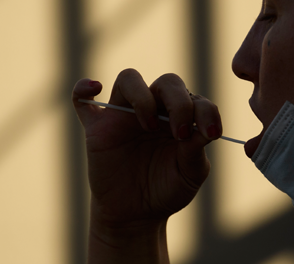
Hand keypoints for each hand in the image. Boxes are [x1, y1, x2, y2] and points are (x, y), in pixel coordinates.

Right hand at [72, 69, 220, 227]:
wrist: (137, 214)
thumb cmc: (167, 189)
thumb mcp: (189, 174)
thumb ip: (196, 151)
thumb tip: (203, 129)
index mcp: (181, 117)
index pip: (195, 99)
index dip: (206, 111)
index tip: (211, 134)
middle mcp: (155, 109)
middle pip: (167, 82)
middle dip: (179, 102)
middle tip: (180, 133)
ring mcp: (124, 115)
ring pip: (129, 79)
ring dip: (142, 96)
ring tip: (150, 125)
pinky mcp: (98, 127)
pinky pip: (82, 99)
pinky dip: (83, 88)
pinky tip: (95, 88)